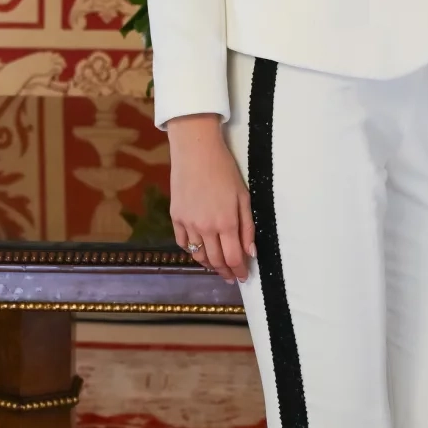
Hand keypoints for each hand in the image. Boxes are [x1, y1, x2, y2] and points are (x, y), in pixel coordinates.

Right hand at [166, 113, 254, 284]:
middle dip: (226, 272)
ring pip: (199, 256)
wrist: (196, 151)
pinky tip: (200, 252)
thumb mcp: (243, 197)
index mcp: (226, 222)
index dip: (240, 271)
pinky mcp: (175, 218)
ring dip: (210, 265)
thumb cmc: (224, 170)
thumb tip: (251, 253)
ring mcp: (188, 224)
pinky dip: (193, 252)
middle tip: (232, 276)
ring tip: (217, 267)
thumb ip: (248, 227)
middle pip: (216, 261)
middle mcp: (206, 227)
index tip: (244, 276)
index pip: (234, 258)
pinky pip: (184, 243)